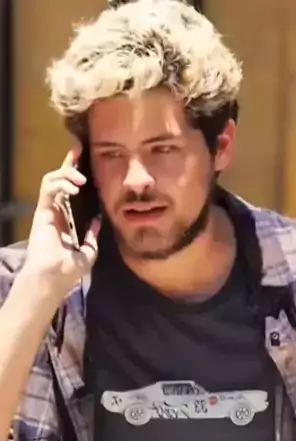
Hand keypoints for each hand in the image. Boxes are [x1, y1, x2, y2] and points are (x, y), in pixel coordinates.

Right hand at [22, 147, 100, 295]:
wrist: (54, 279)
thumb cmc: (69, 269)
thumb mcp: (89, 251)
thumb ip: (93, 236)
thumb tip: (99, 220)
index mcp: (66, 218)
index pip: (70, 189)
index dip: (75, 172)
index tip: (84, 157)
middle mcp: (55, 210)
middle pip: (59, 178)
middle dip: (69, 163)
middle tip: (80, 151)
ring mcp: (47, 210)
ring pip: (52, 180)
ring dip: (66, 173)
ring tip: (81, 179)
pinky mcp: (41, 212)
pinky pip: (48, 190)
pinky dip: (60, 184)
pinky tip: (73, 187)